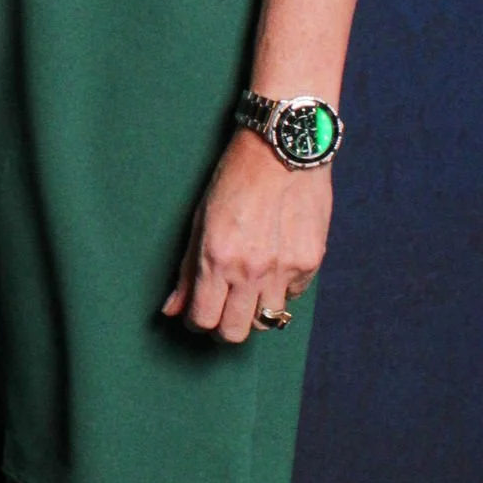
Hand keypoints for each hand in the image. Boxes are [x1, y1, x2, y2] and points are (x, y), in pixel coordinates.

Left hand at [162, 130, 328, 345]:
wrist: (283, 149)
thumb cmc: (235, 179)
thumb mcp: (200, 221)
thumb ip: (186, 271)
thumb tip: (172, 310)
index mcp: (217, 258)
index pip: (204, 320)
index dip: (197, 322)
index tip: (198, 313)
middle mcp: (251, 270)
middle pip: (235, 332)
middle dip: (224, 326)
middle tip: (222, 308)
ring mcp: (284, 269)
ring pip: (268, 321)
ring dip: (254, 312)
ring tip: (249, 289)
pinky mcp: (310, 262)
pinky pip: (292, 296)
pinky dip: (281, 290)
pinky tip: (274, 266)